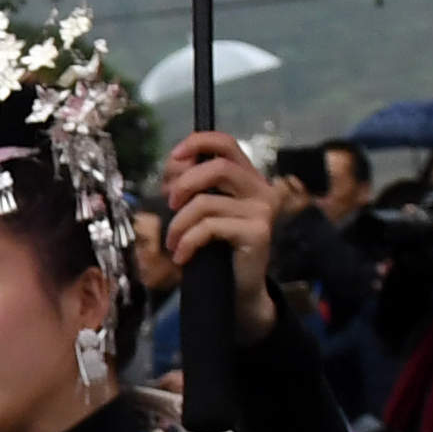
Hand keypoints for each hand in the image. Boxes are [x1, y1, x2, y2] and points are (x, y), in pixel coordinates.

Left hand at [154, 131, 280, 345]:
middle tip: (169, 203)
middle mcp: (261, 189)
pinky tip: (181, 256)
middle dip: (184, 183)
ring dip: (178, 223)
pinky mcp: (257, 232)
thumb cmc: (217, 248)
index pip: (226, 143)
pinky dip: (187, 241)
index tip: (174, 156)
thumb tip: (176, 163)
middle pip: (217, 167)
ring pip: (206, 202)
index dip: (199, 142)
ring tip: (172, 242)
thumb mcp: (202, 211)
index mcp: (248, 177)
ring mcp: (262, 210)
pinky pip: (209, 227)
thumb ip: (191, 185)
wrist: (238, 290)